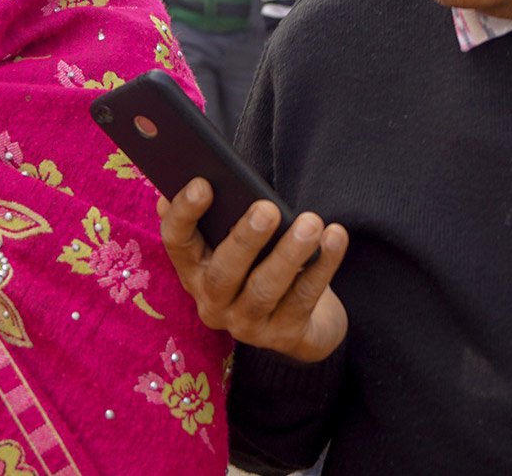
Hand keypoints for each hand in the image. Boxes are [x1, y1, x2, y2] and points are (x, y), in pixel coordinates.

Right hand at [158, 177, 348, 362]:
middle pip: (223, 272)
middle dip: (245, 239)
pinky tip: (335, 237)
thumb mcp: (238, 240)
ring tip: (311, 222)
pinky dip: (323, 266)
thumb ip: (222, 213)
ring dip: (290, 253)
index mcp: (194, 269)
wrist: (301, 320)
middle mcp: (212, 302)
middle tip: (268, 208)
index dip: (185, 213)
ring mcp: (247, 324)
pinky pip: (304, 298)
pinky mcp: (285, 336)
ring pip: (265, 289)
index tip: (204, 183)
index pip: (176, 242)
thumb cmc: (263, 262)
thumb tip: (203, 175)